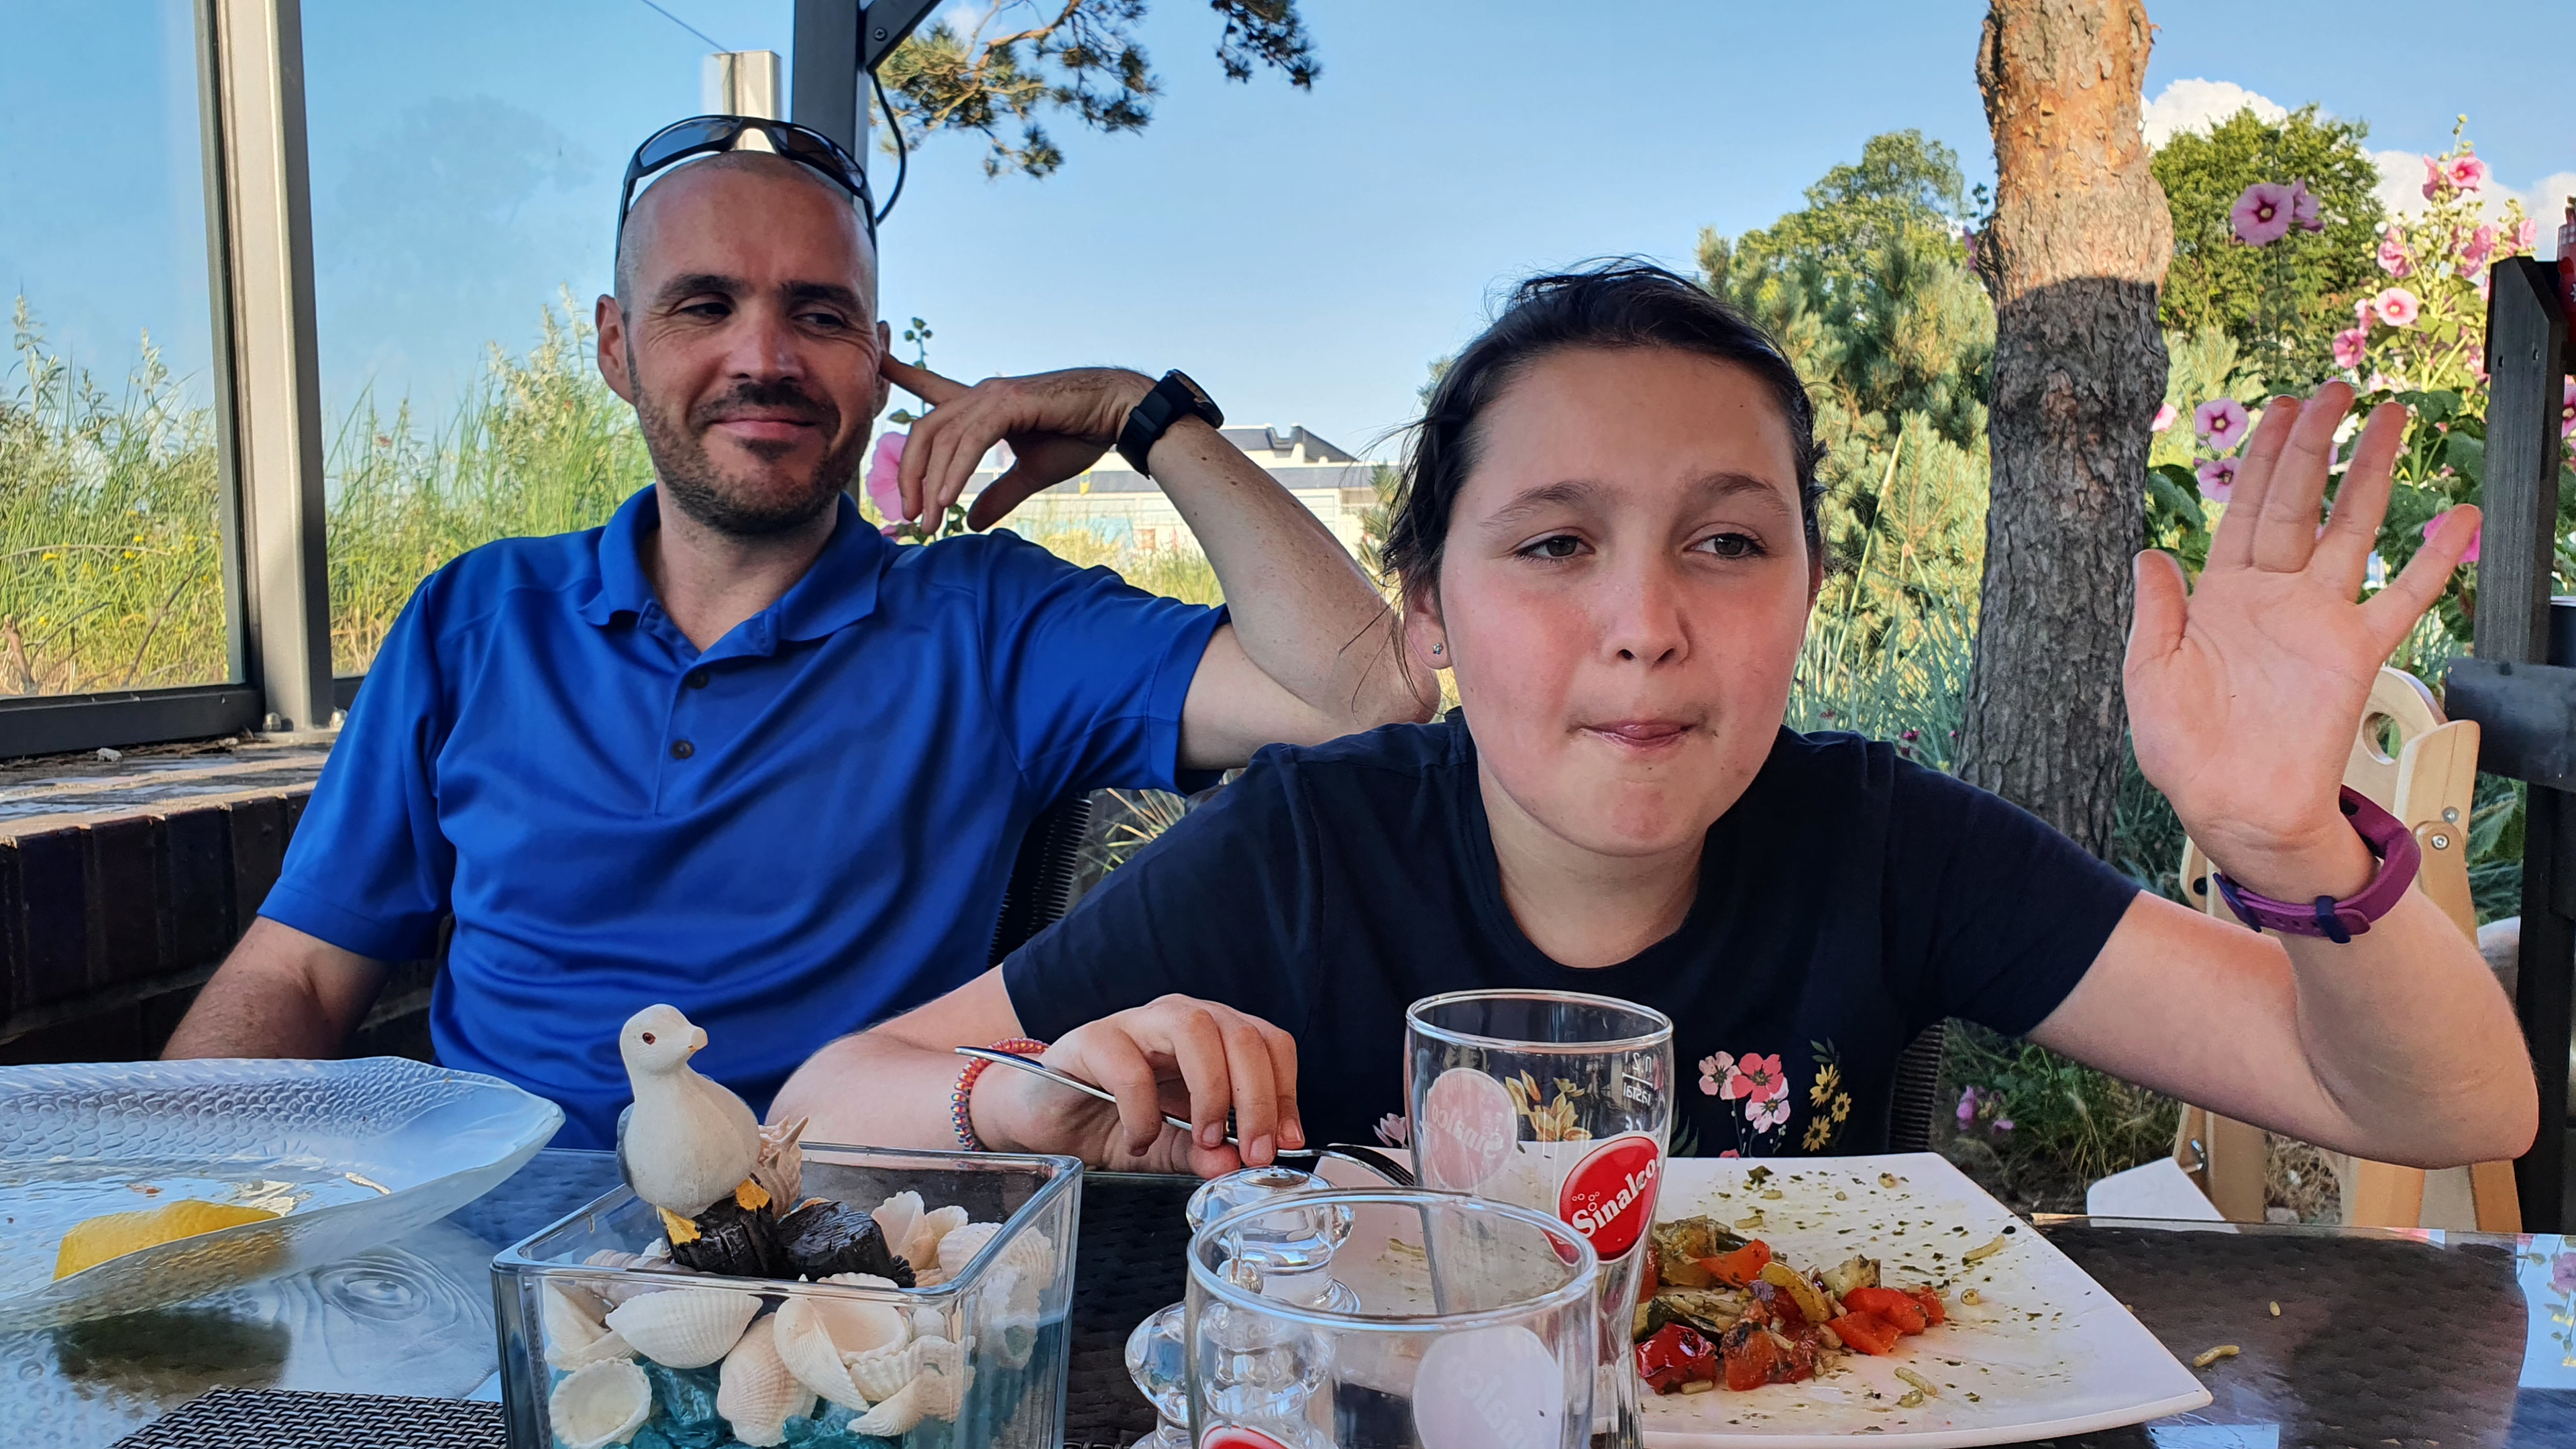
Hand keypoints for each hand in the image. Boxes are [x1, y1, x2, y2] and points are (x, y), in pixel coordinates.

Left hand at [880, 356, 1154, 531]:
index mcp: (983, 405)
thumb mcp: (1030, 473)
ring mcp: (994, 396)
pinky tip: (948, 498)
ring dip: (932, 483)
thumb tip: (972, 521)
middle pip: (925, 431)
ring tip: (929, 519)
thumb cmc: (1079, 435)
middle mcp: (981, 395)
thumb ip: (999, 495)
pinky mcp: (1010, 405)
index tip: (875, 362)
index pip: (930, 387)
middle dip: (911, 474)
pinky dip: (955, 471)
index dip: (901, 375)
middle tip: (910, 515)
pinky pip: (971, 441)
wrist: (1115, 415)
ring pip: (944, 439)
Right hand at [968, 994, 1305, 1177]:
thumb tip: (1241, 1166)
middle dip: (1257, 1098)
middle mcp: (1179, 1019)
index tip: (1287, 1142)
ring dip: (1211, 1091)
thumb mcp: (1173, 1146)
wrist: (1045, 1117)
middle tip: (1254, 1152)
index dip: (1284, 1091)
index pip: (1268, 1044)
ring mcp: (1136, 1024)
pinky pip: (1129, 1067)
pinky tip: (1138, 1139)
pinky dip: (1143, 1111)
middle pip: (1240, 1034)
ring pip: (1194, 1029)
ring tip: (1205, 1139)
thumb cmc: (1114, 1121)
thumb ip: (1207, 1153)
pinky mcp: (1091, 1040)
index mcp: (1212, 1037)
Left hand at [2126, 381, 2477, 899]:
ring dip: (2371, 474)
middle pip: (2298, 501)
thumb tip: (2151, 553)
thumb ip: (2153, 613)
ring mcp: (2318, 618)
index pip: (2245, 508)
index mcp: (2219, 595)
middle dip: (2316, 444)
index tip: (2282, 407)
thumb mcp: (2148, 676)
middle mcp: (2273, 595)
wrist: (2234, 808)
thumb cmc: (2184, 751)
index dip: (2263, 456)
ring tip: (2393, 418)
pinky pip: (2402, 595)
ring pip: (2350, 529)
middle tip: (2337, 388)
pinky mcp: (2355, 651)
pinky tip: (2460, 516)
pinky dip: (2433, 557)